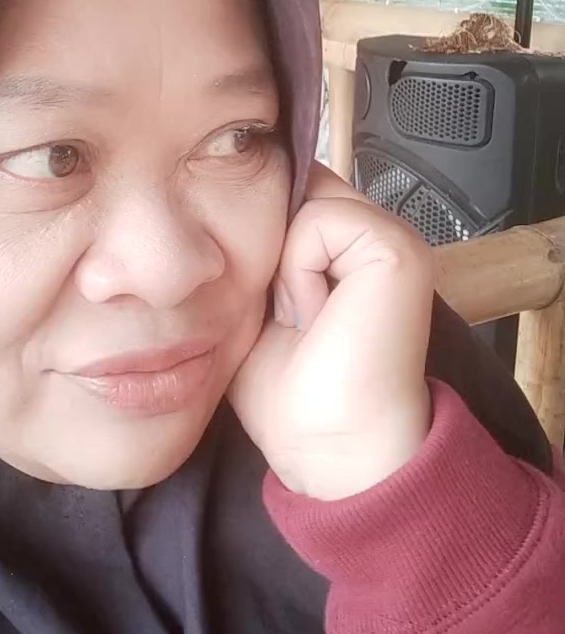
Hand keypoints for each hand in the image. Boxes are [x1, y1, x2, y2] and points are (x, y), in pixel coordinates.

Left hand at [229, 162, 434, 499]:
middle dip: (268, 242)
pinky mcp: (396, 247)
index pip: (293, 190)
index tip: (264, 293)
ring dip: (283, 265)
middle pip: (297, 187)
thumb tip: (236, 203)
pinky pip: (319, 220)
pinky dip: (299, 271)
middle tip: (286, 312)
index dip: (260, 227)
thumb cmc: (290, 396)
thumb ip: (257, 253)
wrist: (327, 447)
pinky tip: (314, 317)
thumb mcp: (256, 306)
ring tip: (302, 319)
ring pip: (305, 201)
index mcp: (351, 249)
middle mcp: (377, 234)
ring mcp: (393, 237)